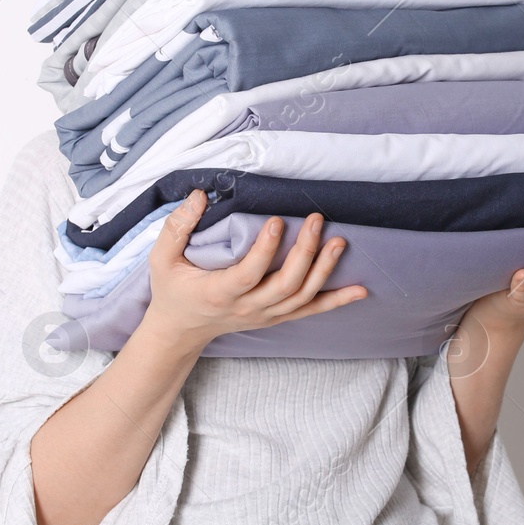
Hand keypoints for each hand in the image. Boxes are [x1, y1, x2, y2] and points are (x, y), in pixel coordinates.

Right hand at [136, 190, 366, 352]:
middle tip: (317, 220)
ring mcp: (265, 315)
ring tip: (339, 242)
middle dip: (305, 253)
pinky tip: (361, 290)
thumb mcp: (162, 259)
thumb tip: (200, 194)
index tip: (278, 220)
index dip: (265, 250)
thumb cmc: (172, 290)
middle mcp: (247, 308)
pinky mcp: (276, 317)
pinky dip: (337, 301)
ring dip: (324, 270)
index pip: (248, 274)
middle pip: (284, 285)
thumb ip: (177, 226)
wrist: (181, 329)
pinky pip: (310, 310)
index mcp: (218, 293)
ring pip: (301, 297)